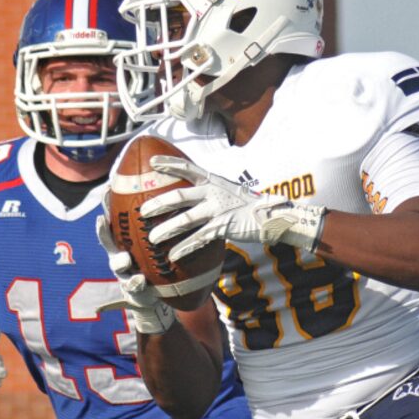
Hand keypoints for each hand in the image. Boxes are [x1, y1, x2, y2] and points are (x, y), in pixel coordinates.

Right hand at [95, 208, 176, 334]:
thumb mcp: (152, 250)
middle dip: (103, 231)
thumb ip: (154, 232)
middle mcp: (119, 257)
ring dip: (120, 261)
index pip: (112, 225)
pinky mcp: (133, 289)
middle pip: (107, 242)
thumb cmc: (152, 267)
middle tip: (101, 219)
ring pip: (117, 265)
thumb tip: (166, 201)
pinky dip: (136, 282)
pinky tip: (140, 280)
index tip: (105, 194)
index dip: (107, 209)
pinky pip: (133, 286)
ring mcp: (124, 273)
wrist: (153, 297)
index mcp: (122, 245)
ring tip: (125, 258)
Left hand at [140, 156, 326, 261]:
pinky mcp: (223, 227)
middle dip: (158, 203)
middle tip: (142, 211)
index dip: (169, 164)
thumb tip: (195, 198)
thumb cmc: (252, 206)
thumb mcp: (231, 193)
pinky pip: (199, 239)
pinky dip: (184, 248)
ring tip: (151, 238)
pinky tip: (173, 255)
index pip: (187, 168)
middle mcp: (214, 192)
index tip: (152, 163)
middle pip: (179, 196)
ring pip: (185, 220)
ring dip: (166, 229)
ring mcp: (218, 210)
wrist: (275, 216)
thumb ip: (213, 193)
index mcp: (214, 181)